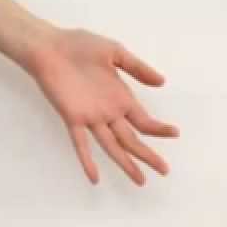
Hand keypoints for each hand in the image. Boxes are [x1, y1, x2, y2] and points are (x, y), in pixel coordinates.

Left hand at [25, 28, 178, 185]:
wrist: (50, 47)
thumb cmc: (80, 45)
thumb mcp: (115, 52)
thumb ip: (137, 68)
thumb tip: (162, 82)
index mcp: (120, 97)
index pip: (144, 120)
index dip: (159, 129)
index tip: (175, 133)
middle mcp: (108, 112)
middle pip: (132, 139)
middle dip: (148, 155)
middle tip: (164, 170)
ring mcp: (91, 117)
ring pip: (112, 146)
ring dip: (126, 163)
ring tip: (140, 180)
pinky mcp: (72, 118)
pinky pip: (80, 144)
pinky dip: (87, 161)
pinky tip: (95, 179)